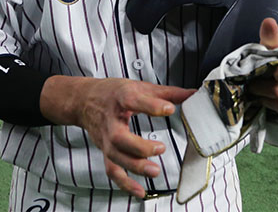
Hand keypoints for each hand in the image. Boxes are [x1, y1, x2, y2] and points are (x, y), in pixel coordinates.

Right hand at [42, 76, 193, 197]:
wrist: (84, 100)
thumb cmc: (113, 93)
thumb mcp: (140, 86)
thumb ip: (167, 93)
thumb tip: (193, 94)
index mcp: (121, 98)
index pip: (134, 101)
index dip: (152, 106)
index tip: (169, 109)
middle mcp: (111, 121)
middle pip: (120, 138)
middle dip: (139, 146)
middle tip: (160, 148)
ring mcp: (107, 139)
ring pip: (116, 157)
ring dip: (135, 166)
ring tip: (154, 171)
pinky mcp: (106, 151)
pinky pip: (113, 171)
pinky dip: (125, 183)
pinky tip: (140, 191)